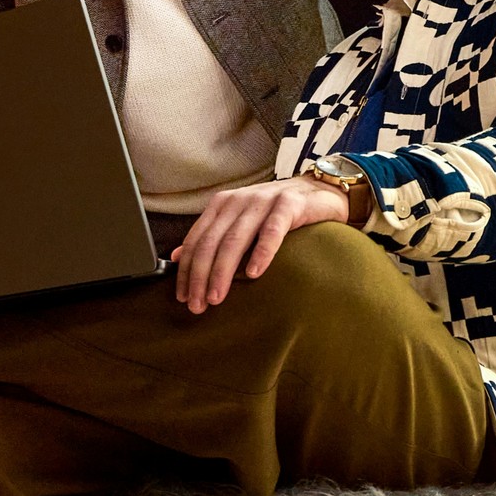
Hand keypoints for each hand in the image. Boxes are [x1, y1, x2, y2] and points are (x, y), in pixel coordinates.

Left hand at [170, 175, 348, 313]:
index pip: (196, 239)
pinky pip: (272, 230)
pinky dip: (261, 252)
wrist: (319, 191)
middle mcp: (239, 200)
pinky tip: (254, 273)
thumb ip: (211, 236)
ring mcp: (264, 200)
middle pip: (212, 242)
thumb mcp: (239, 221)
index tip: (182, 297)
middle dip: (200, 276)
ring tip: (217, 297)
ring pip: (235, 239)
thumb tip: (176, 257)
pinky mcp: (290, 204)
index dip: (186, 270)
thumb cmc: (276, 212)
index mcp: (222, 204)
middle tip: (198, 305)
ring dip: (223, 271)